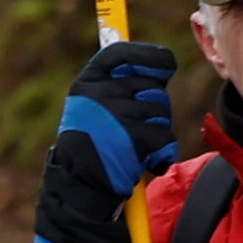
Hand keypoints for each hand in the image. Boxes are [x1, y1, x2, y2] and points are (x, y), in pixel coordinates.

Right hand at [34, 37, 182, 242]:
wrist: (78, 189)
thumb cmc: (93, 147)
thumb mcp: (97, 108)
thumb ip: (122, 85)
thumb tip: (158, 60)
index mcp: (86, 82)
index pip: (122, 54)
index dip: (149, 57)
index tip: (164, 67)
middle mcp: (95, 94)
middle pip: (152, 87)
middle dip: (154, 108)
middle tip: (133, 127)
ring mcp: (111, 116)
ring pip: (160, 112)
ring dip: (156, 133)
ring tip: (133, 148)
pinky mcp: (128, 139)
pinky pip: (163, 137)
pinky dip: (160, 153)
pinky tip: (142, 163)